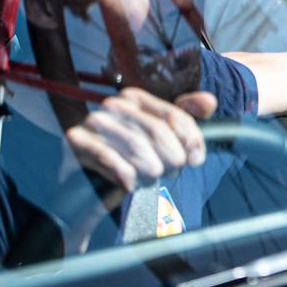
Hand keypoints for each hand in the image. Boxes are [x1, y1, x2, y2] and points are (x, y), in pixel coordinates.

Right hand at [66, 87, 216, 192]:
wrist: (88, 188)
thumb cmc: (130, 160)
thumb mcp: (161, 138)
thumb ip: (185, 118)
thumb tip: (209, 101)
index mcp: (135, 98)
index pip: (174, 116)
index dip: (191, 140)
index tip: (196, 160)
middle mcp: (113, 106)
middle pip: (157, 131)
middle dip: (171, 158)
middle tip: (170, 172)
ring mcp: (92, 123)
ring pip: (137, 147)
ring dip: (149, 170)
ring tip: (150, 179)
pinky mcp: (77, 143)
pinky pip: (111, 159)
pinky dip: (126, 175)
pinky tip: (130, 184)